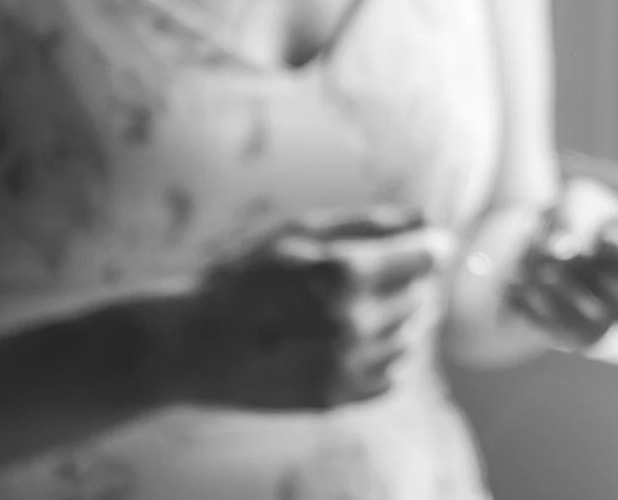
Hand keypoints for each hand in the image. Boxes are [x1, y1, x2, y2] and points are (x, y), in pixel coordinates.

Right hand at [155, 207, 452, 412]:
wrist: (187, 345)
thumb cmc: (241, 277)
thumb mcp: (300, 232)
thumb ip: (370, 222)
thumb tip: (428, 218)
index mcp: (346, 274)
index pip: (429, 258)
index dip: (430, 246)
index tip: (422, 243)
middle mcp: (353, 323)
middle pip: (424, 297)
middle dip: (410, 280)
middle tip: (377, 273)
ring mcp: (345, 366)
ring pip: (411, 337)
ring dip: (400, 317)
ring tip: (361, 305)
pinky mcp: (334, 399)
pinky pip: (392, 377)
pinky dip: (388, 357)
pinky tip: (360, 340)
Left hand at [506, 178, 617, 350]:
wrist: (550, 241)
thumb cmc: (579, 215)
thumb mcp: (578, 201)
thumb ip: (573, 220)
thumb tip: (560, 250)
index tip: (600, 233)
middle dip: (594, 286)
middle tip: (551, 265)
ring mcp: (617, 322)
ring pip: (598, 330)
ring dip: (560, 302)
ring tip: (530, 273)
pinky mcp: (582, 337)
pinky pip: (563, 337)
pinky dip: (537, 313)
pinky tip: (516, 286)